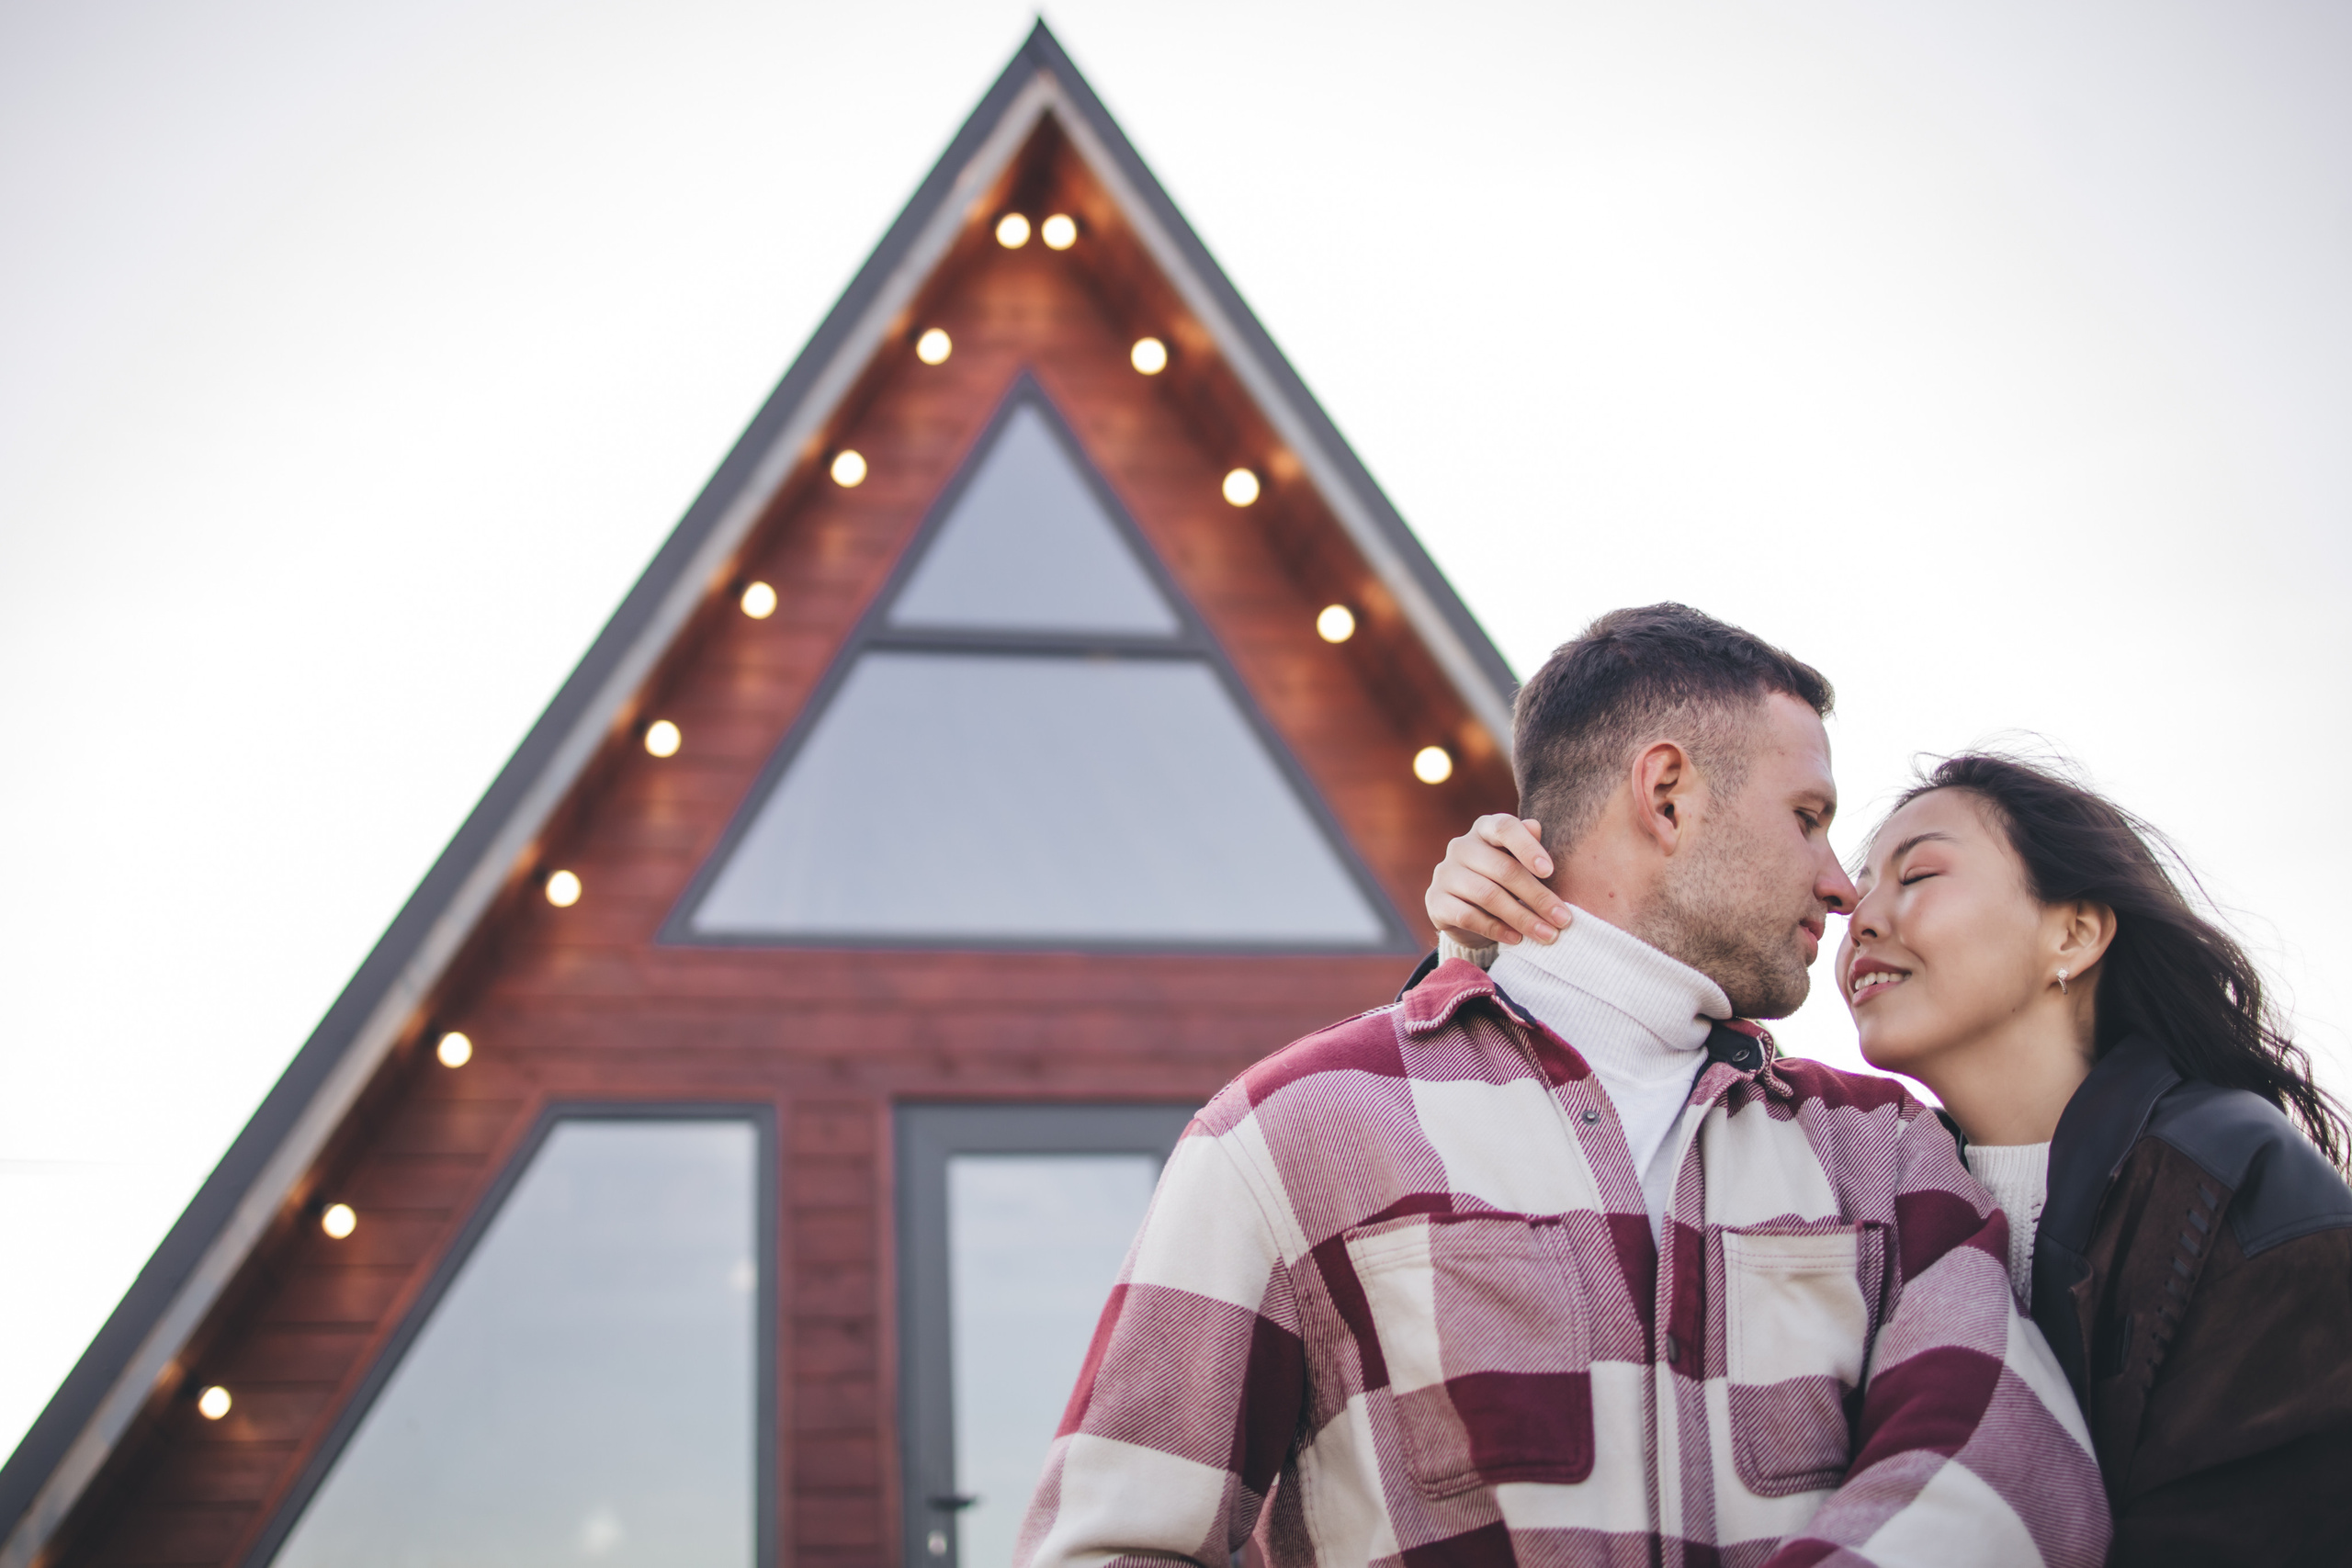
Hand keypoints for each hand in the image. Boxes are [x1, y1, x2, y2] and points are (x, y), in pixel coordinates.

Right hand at [1425, 815, 1575, 945]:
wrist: (1468, 912)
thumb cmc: (1503, 881)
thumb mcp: (1519, 862)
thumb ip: (1529, 846)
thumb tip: (1535, 827)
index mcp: (1484, 829)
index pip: (1504, 827)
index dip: (1528, 847)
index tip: (1550, 872)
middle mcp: (1461, 846)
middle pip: (1503, 869)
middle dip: (1537, 896)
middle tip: (1562, 919)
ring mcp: (1445, 873)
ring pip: (1487, 895)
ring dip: (1522, 918)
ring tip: (1547, 935)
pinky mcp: (1435, 901)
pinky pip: (1468, 916)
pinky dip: (1496, 929)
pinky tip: (1516, 939)